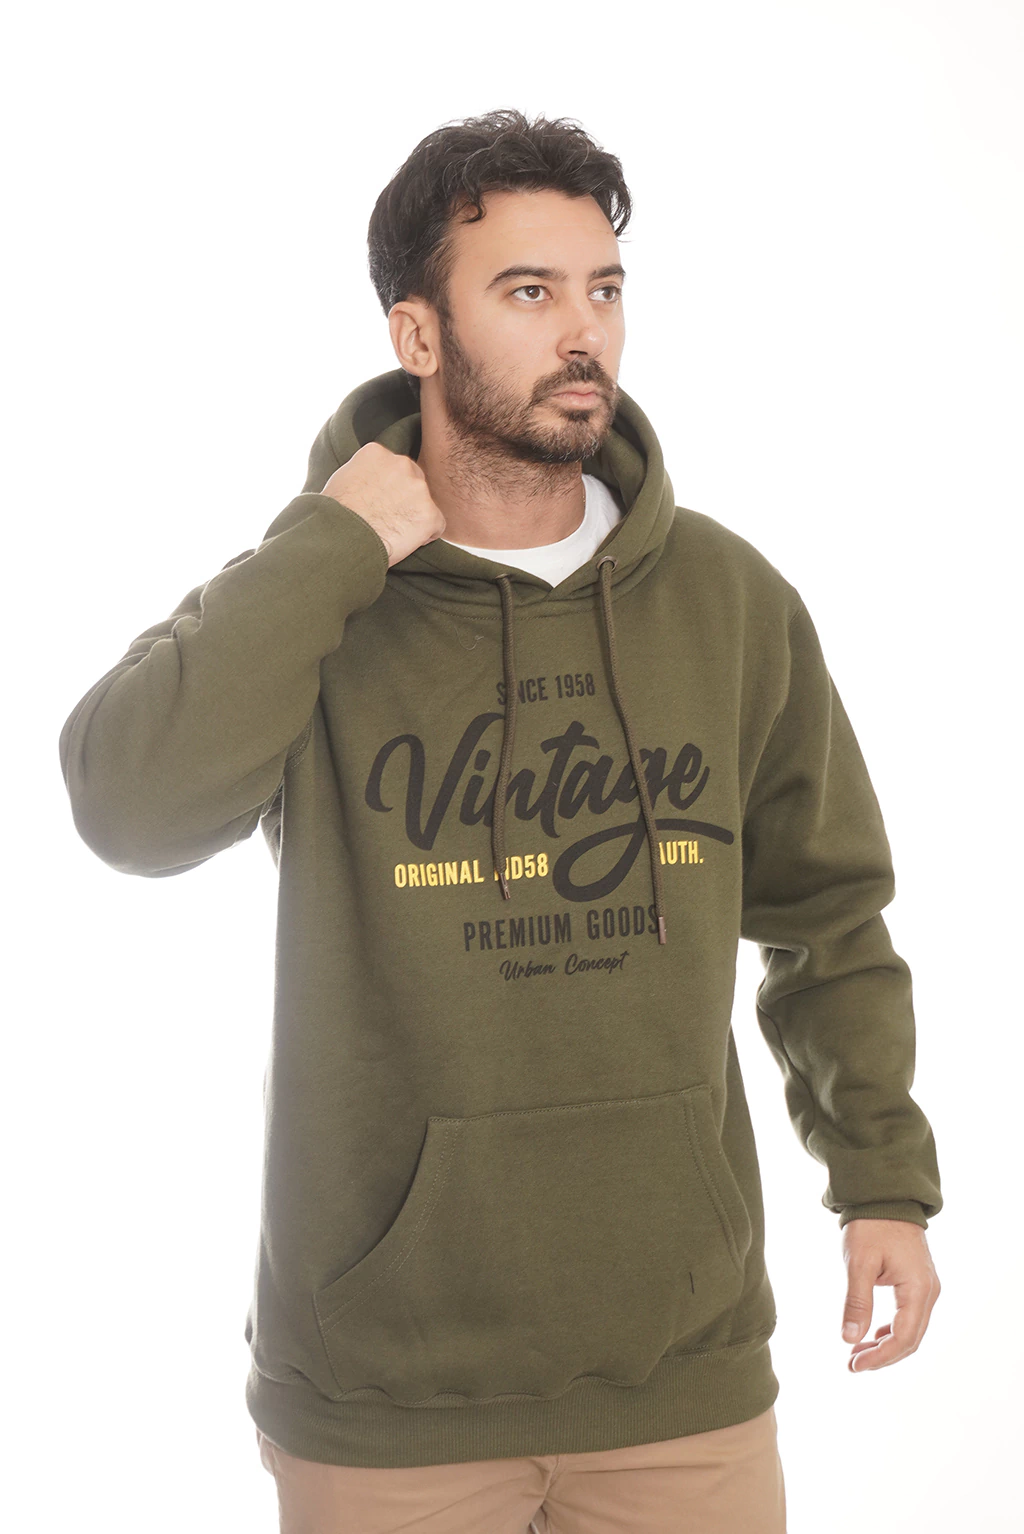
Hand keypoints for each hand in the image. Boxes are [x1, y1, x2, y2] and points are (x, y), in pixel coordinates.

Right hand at [321, 443, 445, 568]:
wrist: (340, 539)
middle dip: (404, 499)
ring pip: (425, 503)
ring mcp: (418, 488)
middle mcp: (401, 464)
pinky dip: (426, 535)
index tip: (377, 502)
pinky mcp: (430, 513)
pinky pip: (437, 525)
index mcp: (377, 452)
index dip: (387, 488)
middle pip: (413, 481)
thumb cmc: (333, 516)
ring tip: (392, 532)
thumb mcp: (341, 480)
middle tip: (387, 519)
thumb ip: (363, 473)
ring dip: (414, 517)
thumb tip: (368, 482)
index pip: (393, 467)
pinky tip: (405, 541)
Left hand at [841, 1218, 940, 1370]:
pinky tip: (871, 1336)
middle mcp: (929, 1292)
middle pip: (910, 1340)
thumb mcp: (859, 1263)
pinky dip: (890, 1331)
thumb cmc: (871, 1225)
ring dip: (885, 1346)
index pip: (903, 1338)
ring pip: (911, 1331)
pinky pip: (909, 1317)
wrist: (885, 1197)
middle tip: (852, 1365)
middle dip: (882, 1356)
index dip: (879, 1357)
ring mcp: (926, 1288)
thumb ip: (857, 1302)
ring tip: (857, 1354)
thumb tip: (849, 1339)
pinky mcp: (918, 1283)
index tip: (854, 1365)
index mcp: (918, 1289)